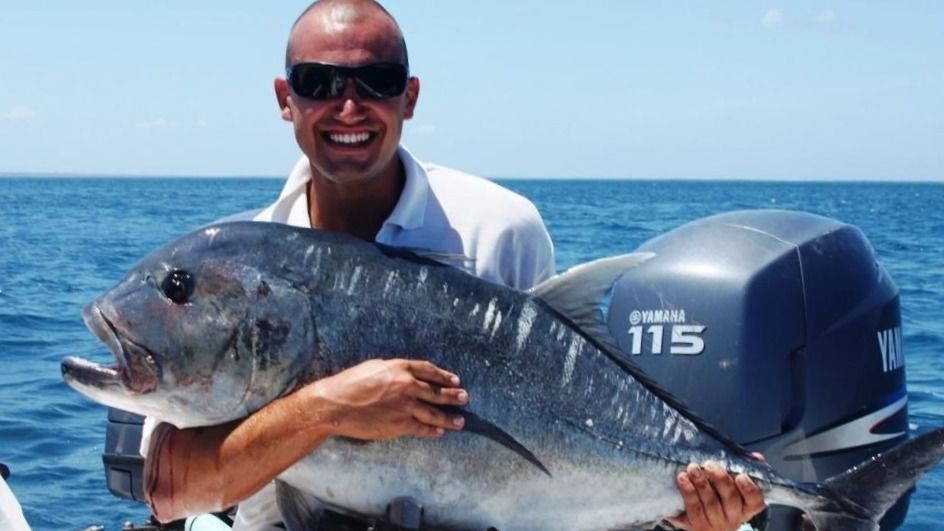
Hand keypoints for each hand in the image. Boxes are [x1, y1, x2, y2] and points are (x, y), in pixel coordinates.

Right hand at [307, 358, 468, 439]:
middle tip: (464, 398)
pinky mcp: (400, 425)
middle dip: (453, 396)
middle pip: (436, 392)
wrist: (336, 405)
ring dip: (449, 418)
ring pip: (434, 413)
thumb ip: (394, 370)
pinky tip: (440, 432)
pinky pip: (422, 429)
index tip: (454, 380)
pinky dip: (433, 431)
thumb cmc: (350, 383)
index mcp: (400, 368)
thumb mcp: (374, 367)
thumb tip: (406, 375)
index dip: (444, 376)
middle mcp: (407, 386)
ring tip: (460, 421)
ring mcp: (406, 406)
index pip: (429, 370)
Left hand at [665, 457, 766, 530]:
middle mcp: (733, 517)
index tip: (741, 476)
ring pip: (710, 504)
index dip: (749, 489)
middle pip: (731, 500)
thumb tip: (757, 456)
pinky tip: (682, 479)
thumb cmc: (717, 494)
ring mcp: (715, 523)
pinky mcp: (696, 525)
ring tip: (692, 468)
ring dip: (701, 484)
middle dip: (720, 480)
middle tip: (709, 465)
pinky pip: (694, 509)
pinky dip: (688, 492)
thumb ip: (743, 467)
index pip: (755, 501)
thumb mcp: (731, 482)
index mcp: (745, 507)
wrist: (695, 515)